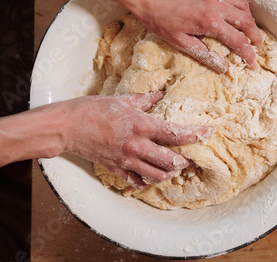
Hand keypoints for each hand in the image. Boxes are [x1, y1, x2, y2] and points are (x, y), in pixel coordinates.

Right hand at [59, 91, 212, 188]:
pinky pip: (137, 182)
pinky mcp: (116, 169)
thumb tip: (160, 94)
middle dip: (184, 161)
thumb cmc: (92, 109)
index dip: (195, 134)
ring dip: (169, 173)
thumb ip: (144, 99)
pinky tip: (150, 174)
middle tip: (189, 156)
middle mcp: (136, 146)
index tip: (209, 133)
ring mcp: (125, 160)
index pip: (175, 133)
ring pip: (156, 176)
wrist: (67, 126)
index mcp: (140, 125)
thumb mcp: (122, 100)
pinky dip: (147, 181)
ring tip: (173, 167)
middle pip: (170, 162)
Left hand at [122, 0, 262, 72]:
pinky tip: (236, 16)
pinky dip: (241, 8)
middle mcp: (216, 6)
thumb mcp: (178, 41)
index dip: (248, 54)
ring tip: (249, 33)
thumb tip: (222, 67)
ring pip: (243, 7)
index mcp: (209, 22)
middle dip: (256, 37)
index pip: (238, 40)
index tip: (251, 64)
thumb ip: (203, 54)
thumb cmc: (158, 17)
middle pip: (247, 22)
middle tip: (256, 49)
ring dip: (250, 21)